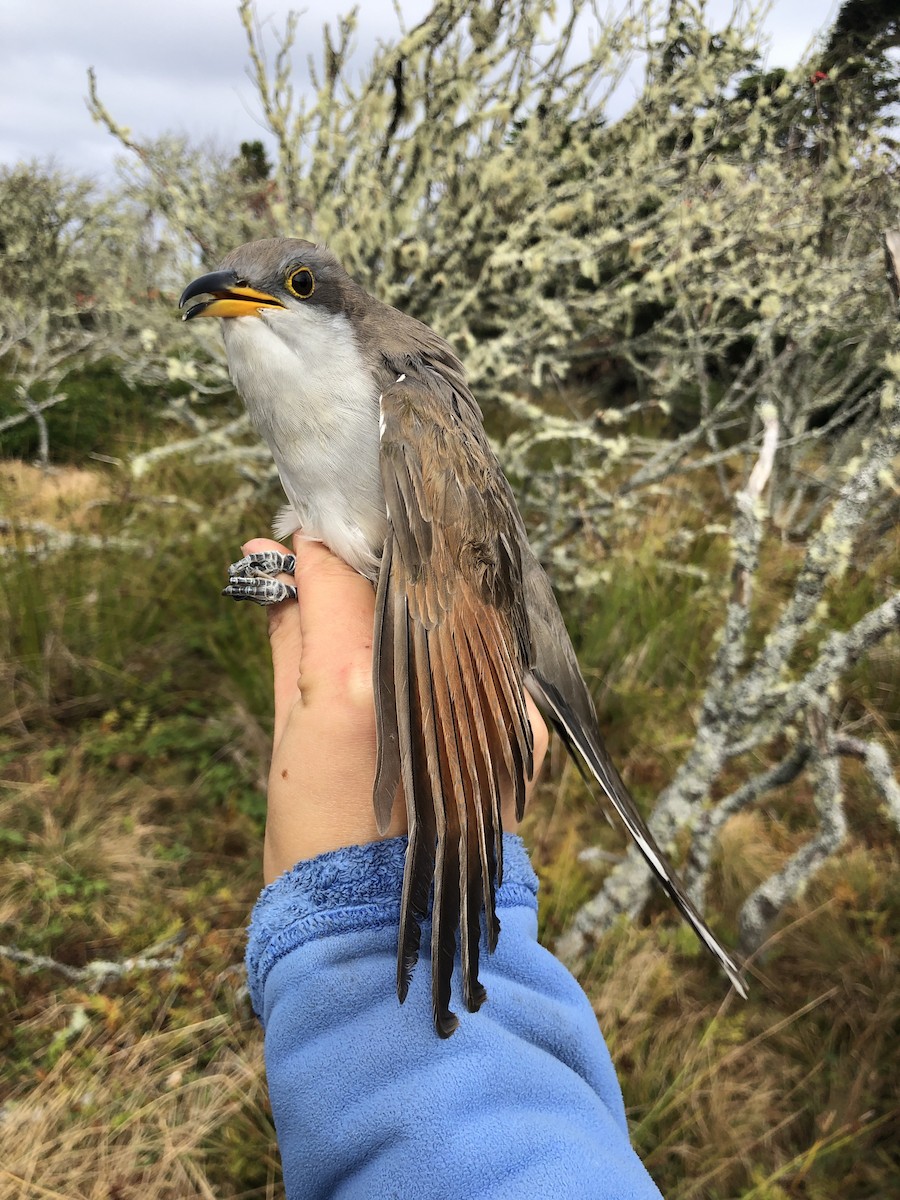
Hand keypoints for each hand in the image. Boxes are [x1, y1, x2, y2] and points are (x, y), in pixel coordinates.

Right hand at [244, 534, 548, 884]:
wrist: (385, 925)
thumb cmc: (316, 837)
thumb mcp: (286, 731)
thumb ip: (289, 633)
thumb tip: (273, 559)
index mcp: (358, 684)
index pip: (339, 570)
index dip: (318, 547)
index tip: (308, 536)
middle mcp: (430, 683)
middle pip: (403, 580)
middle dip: (369, 565)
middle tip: (341, 564)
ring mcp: (486, 705)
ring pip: (451, 610)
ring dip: (415, 603)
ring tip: (381, 621)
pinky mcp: (520, 728)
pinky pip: (483, 656)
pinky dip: (453, 648)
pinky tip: (426, 659)